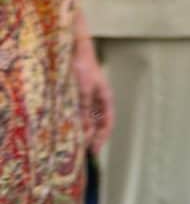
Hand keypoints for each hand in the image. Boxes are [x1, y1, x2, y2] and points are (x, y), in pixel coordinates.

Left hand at [73, 38, 114, 154]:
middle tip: (83, 153)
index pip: (108, 121)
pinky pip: (77, 112)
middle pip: (98, 122)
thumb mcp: (83, 92)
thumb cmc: (83, 68)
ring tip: (74, 144)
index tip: (94, 151)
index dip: (103, 137)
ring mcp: (87, 97)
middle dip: (92, 137)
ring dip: (82, 131)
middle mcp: (97, 99)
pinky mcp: (76, 95)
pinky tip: (67, 129)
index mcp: (106, 97)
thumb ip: (84, 112)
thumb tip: (85, 133)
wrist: (73, 50)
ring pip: (87, 119)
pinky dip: (74, 122)